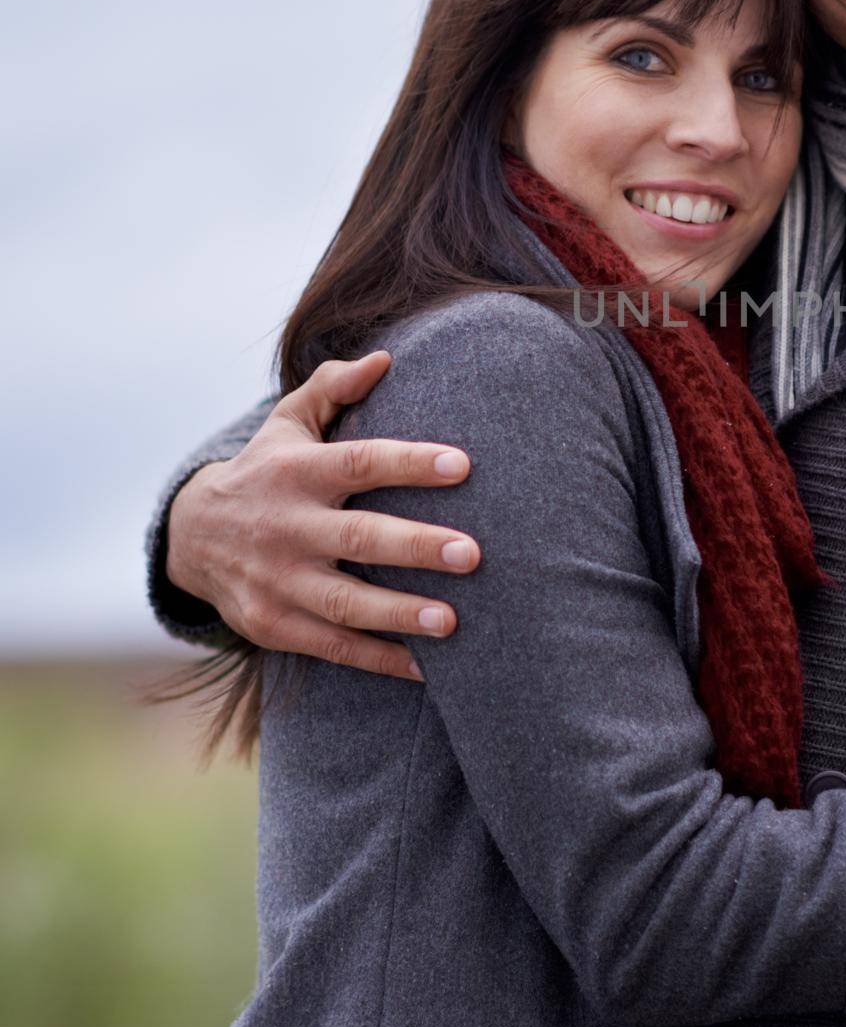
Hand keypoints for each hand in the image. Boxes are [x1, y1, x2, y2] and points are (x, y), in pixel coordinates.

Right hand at [166, 350, 478, 680]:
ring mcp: (276, 580)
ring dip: (399, 614)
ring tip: (452, 622)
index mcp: (297, 472)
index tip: (463, 465)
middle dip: (416, 547)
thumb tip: (385, 358)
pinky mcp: (272, 624)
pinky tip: (427, 668)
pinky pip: (331, 646)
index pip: (361, 462)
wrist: (191, 535)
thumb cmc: (268, 469)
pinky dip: (378, 659)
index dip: (410, 462)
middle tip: (472, 554)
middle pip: (358, 537)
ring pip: (344, 602)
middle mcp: (285, 527)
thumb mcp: (289, 422)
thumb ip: (332, 386)